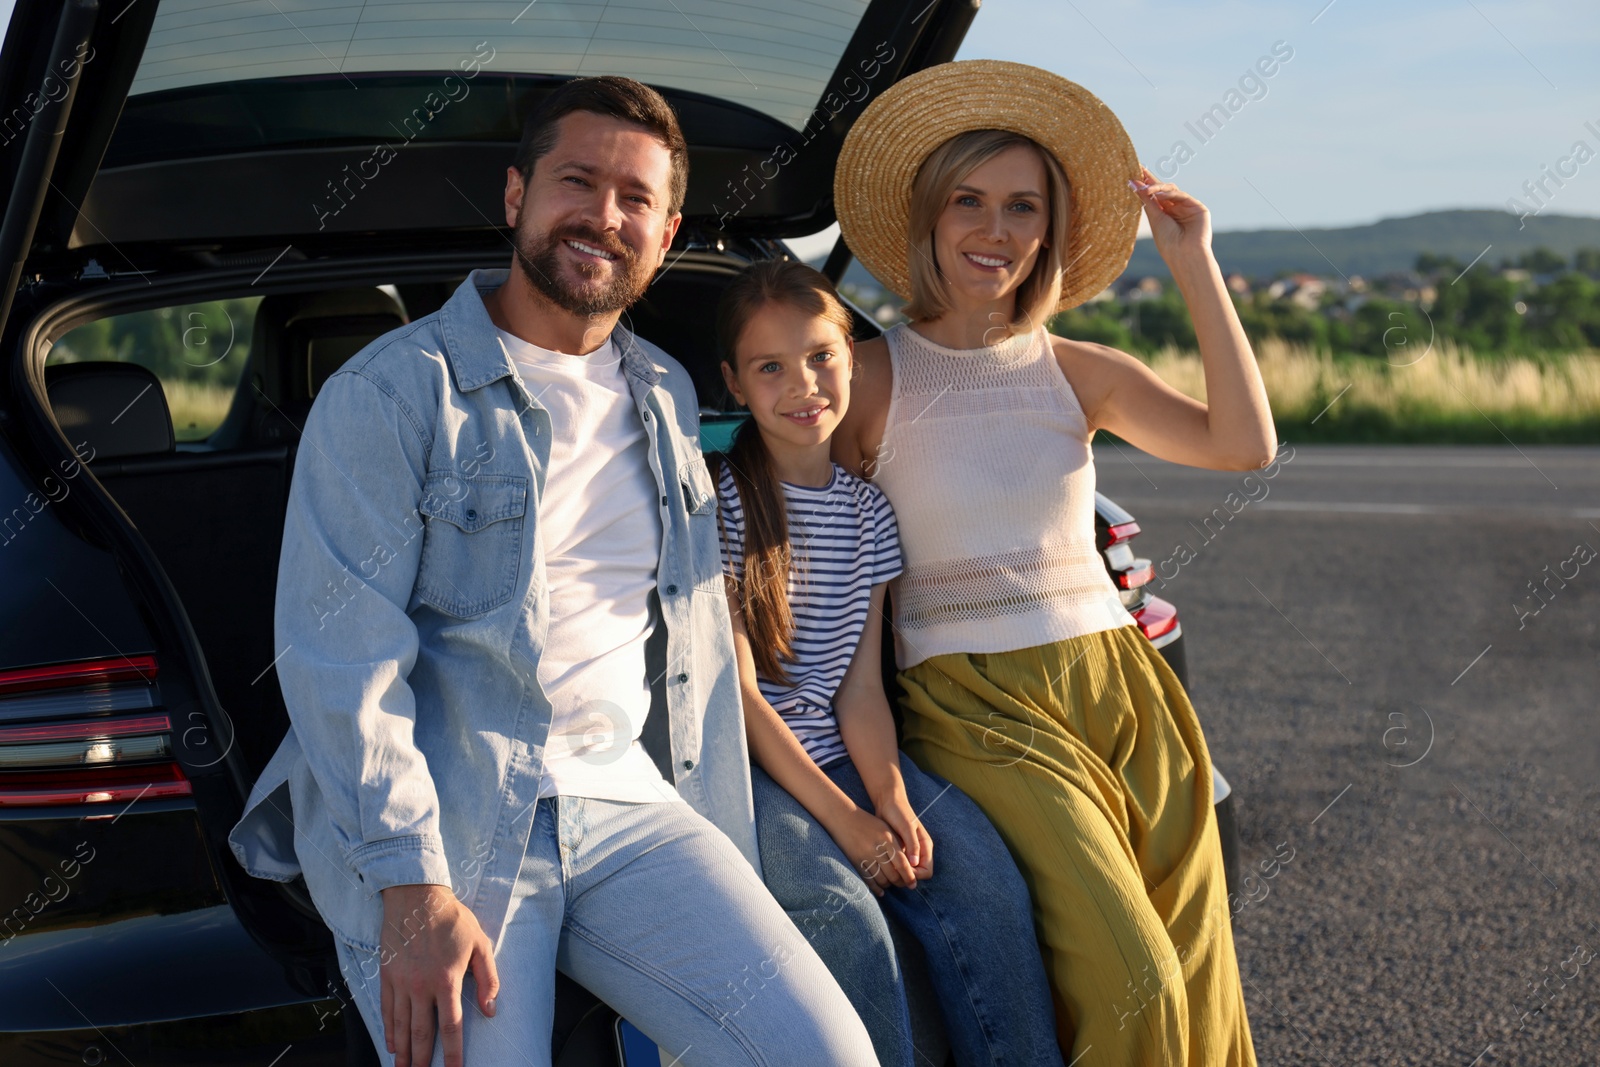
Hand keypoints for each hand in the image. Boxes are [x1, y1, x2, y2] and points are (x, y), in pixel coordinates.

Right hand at [379, 884, 499, 1066]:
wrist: (416, 896)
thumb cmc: (452, 919)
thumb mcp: (480, 944)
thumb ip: (488, 979)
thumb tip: (491, 1010)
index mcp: (446, 980)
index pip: (451, 1026)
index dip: (452, 1053)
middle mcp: (421, 986)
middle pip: (421, 1033)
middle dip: (423, 1060)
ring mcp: (401, 982)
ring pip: (401, 1025)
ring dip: (403, 1051)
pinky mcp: (386, 975)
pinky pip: (386, 1009)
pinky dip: (389, 1029)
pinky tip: (392, 1043)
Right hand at [826, 807, 918, 895]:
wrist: (843, 817)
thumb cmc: (867, 822)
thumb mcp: (885, 828)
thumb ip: (896, 843)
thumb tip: (908, 863)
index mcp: (887, 838)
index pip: (902, 863)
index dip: (909, 876)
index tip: (913, 884)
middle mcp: (877, 848)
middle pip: (893, 874)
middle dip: (900, 882)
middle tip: (903, 885)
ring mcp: (865, 855)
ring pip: (881, 879)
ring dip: (888, 885)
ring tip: (891, 885)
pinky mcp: (855, 861)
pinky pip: (868, 879)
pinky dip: (876, 888)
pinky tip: (880, 891)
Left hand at [875, 791, 933, 882]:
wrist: (887, 802)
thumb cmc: (899, 812)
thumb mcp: (907, 827)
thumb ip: (912, 845)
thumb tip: (915, 864)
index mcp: (925, 846)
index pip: (927, 872)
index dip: (916, 875)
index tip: (902, 870)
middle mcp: (919, 852)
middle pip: (918, 875)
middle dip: (907, 877)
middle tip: (892, 871)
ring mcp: (909, 852)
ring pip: (907, 872)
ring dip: (899, 874)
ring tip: (886, 868)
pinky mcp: (899, 851)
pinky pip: (898, 866)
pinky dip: (893, 868)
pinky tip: (883, 865)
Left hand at [1130, 165, 1211, 264]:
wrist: (1185, 255)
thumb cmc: (1168, 242)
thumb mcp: (1155, 218)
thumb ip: (1146, 200)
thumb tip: (1132, 183)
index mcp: (1164, 214)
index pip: (1154, 195)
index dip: (1145, 184)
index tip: (1133, 173)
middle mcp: (1176, 209)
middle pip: (1162, 189)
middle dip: (1150, 179)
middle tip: (1138, 169)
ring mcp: (1188, 207)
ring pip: (1172, 190)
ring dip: (1157, 187)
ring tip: (1145, 188)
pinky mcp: (1198, 208)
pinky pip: (1182, 195)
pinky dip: (1170, 194)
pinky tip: (1158, 195)